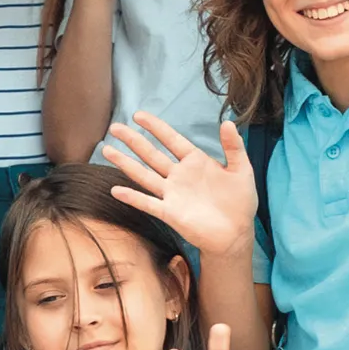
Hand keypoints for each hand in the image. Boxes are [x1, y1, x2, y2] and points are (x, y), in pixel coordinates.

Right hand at [100, 107, 259, 260]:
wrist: (236, 234)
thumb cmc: (240, 202)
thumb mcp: (241, 170)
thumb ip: (233, 147)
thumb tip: (228, 122)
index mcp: (195, 162)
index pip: (171, 139)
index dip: (156, 127)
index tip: (138, 115)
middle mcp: (179, 175)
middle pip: (151, 154)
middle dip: (133, 140)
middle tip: (115, 127)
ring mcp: (172, 194)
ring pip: (144, 175)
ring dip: (125, 163)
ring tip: (107, 150)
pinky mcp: (169, 213)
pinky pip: (147, 203)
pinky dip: (132, 197)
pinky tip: (115, 190)